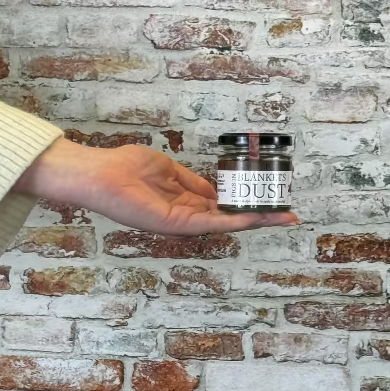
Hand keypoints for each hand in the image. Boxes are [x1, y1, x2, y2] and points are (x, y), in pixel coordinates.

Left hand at [13, 138, 298, 234]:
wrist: (100, 174)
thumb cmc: (125, 168)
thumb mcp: (167, 170)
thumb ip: (191, 183)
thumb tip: (214, 191)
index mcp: (182, 201)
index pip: (220, 206)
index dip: (245, 204)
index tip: (269, 201)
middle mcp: (186, 215)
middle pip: (229, 217)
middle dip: (259, 216)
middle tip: (289, 214)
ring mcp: (183, 221)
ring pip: (227, 223)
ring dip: (257, 220)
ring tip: (285, 217)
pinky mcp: (177, 223)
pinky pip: (213, 223)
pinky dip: (237, 221)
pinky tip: (259, 218)